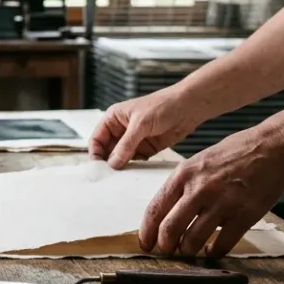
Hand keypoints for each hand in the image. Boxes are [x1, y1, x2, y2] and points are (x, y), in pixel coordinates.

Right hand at [90, 89, 204, 168]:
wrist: (188, 107)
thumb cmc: (162, 106)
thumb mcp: (140, 124)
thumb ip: (126, 144)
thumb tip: (113, 163)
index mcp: (113, 118)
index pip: (97, 138)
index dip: (95, 153)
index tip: (98, 168)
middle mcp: (121, 130)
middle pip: (107, 150)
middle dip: (108, 162)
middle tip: (109, 177)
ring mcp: (134, 140)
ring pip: (121, 157)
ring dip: (121, 166)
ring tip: (121, 177)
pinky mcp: (146, 148)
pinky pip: (135, 161)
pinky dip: (134, 167)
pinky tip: (135, 173)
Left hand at [140, 127, 283, 257]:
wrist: (274, 148)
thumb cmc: (237, 151)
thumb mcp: (200, 160)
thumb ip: (184, 184)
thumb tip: (168, 210)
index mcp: (184, 174)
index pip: (155, 209)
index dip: (147, 231)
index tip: (145, 243)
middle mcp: (199, 189)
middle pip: (170, 229)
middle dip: (165, 246)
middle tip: (166, 251)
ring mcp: (222, 203)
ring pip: (193, 240)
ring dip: (188, 251)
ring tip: (188, 252)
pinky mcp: (244, 216)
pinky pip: (223, 244)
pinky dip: (214, 252)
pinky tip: (212, 251)